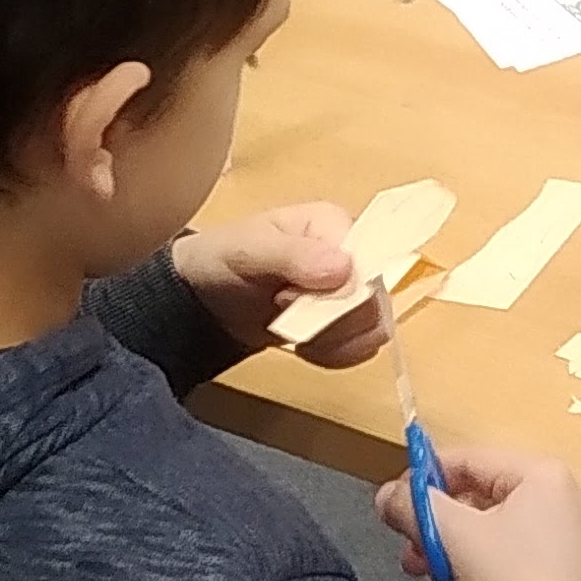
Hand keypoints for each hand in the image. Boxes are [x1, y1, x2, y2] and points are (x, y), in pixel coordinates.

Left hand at [172, 204, 367, 358]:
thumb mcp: (247, 251)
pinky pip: (364, 347)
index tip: (285, 296)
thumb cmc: (223, 260)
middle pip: (374, 299)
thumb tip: (345, 270)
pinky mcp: (348, 321)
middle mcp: (353, 255)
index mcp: (334, 224)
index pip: (366, 262)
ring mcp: (353, 290)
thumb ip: (293, 255)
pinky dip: (336, 356)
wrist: (206, 299)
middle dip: (329, 320)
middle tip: (282, 312)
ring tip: (294, 334)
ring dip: (334, 342)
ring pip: (374, 327)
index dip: (334, 291)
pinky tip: (306, 347)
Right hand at [376, 442, 580, 580]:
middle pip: (479, 492)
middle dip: (435, 520)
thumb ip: (413, 506)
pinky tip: (453, 578)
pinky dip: (476, 555)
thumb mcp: (452, 535)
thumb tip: (386, 496)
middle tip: (407, 541)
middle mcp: (562, 494)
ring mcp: (566, 530)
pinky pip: (508, 544)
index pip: (470, 458)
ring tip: (423, 566)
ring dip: (450, 541)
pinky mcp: (562, 563)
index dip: (424, 477)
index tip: (394, 498)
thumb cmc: (510, 580)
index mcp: (544, 473)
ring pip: (490, 522)